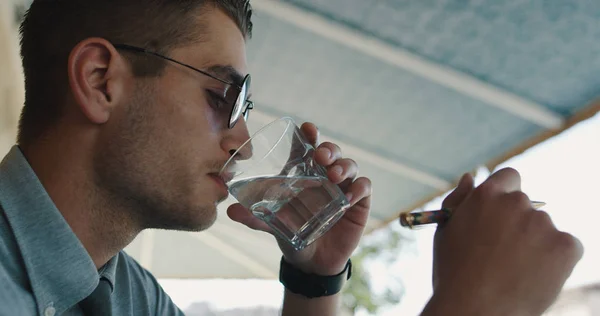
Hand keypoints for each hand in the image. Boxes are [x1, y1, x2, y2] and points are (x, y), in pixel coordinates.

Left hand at [227, 122, 371, 275]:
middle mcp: (324, 176)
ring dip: (343, 165)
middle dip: (328, 148)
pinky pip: (364, 187)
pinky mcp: (358, 203)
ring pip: (349, 165)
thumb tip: (230, 210)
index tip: (307, 128)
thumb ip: (253, 216)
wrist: (311, 262)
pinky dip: (359, 188)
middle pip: (331, 152)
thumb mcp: (271, 223)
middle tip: (321, 155)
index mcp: (304, 174)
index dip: (310, 134)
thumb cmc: (291, 233)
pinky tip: (349, 196)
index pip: (308, 147)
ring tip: (334, 175)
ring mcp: (343, 187)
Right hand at [424, 168, 583, 315]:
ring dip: (535, 244)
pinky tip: (533, 276)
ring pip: (544, 229)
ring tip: (513, 271)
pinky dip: (556, 261)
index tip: (501, 216)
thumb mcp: (445, 232)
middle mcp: (516, 203)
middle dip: (518, 225)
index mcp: (486, 195)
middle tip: (502, 255)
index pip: (509, 177)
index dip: (505, 196)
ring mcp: (543, 223)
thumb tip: (470, 176)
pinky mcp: (566, 245)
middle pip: (526, 206)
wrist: (475, 310)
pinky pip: (567, 247)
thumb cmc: (454, 273)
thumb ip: (457, 200)